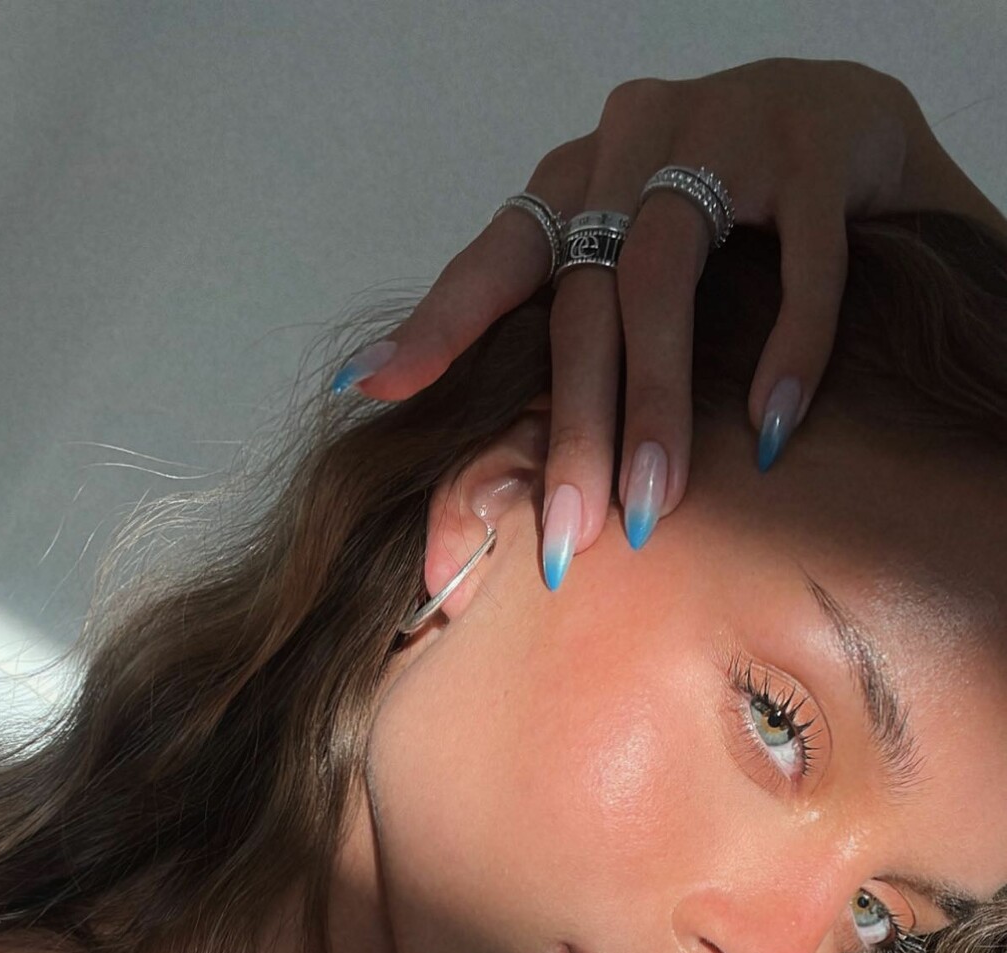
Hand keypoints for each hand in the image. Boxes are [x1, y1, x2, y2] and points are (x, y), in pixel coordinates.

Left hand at [332, 58, 931, 572]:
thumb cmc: (741, 223)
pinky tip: (773, 428)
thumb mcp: (645, 266)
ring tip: (655, 503)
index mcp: (580, 179)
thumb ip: (584, 338)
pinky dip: (788, 346)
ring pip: (666, 274)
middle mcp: (634, 142)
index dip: (439, 325)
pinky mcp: (818, 142)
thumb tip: (505, 480)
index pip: (496, 260)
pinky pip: (801, 259)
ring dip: (654, 398)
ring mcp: (726, 128)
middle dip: (573, 426)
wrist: (868, 126)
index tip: (373, 391)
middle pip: (581, 297)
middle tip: (569, 536)